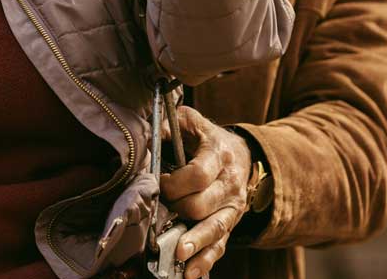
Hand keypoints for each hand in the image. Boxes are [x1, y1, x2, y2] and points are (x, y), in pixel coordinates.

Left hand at [159, 106, 252, 278]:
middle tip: (160, 208)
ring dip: (194, 242)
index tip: (158, 183)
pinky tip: (190, 272)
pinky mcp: (230, 224)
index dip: (174, 183)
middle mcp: (229, 183)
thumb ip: (169, 126)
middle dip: (177, 209)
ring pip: (214, 228)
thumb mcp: (190, 123)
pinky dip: (205, 260)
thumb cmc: (206, 138)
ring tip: (177, 253)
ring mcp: (232, 207)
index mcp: (218, 155)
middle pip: (202, 205)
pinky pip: (221, 245)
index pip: (197, 175)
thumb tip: (145, 138)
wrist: (241, 154)